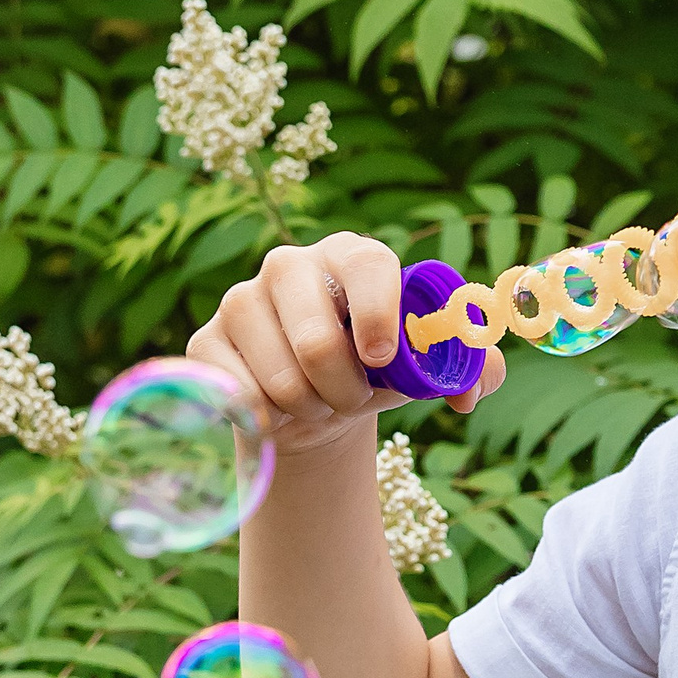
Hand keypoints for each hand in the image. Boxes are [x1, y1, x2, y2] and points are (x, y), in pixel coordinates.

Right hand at [187, 234, 502, 458]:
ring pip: (280, 381)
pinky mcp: (206, 341)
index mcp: (352, 255)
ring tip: (318, 401)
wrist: (318, 401)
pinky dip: (270, 421)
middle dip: (344, 391)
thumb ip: (469, 368)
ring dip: (310, 410)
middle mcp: (290, 266)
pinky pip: (240, 399)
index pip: (366, 264)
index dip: (378, 314)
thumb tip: (470, 388)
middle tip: (353, 399)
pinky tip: (277, 408)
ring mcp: (241, 300)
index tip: (382, 360)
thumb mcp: (427, 367)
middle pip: (316, 340)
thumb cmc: (377, 370)